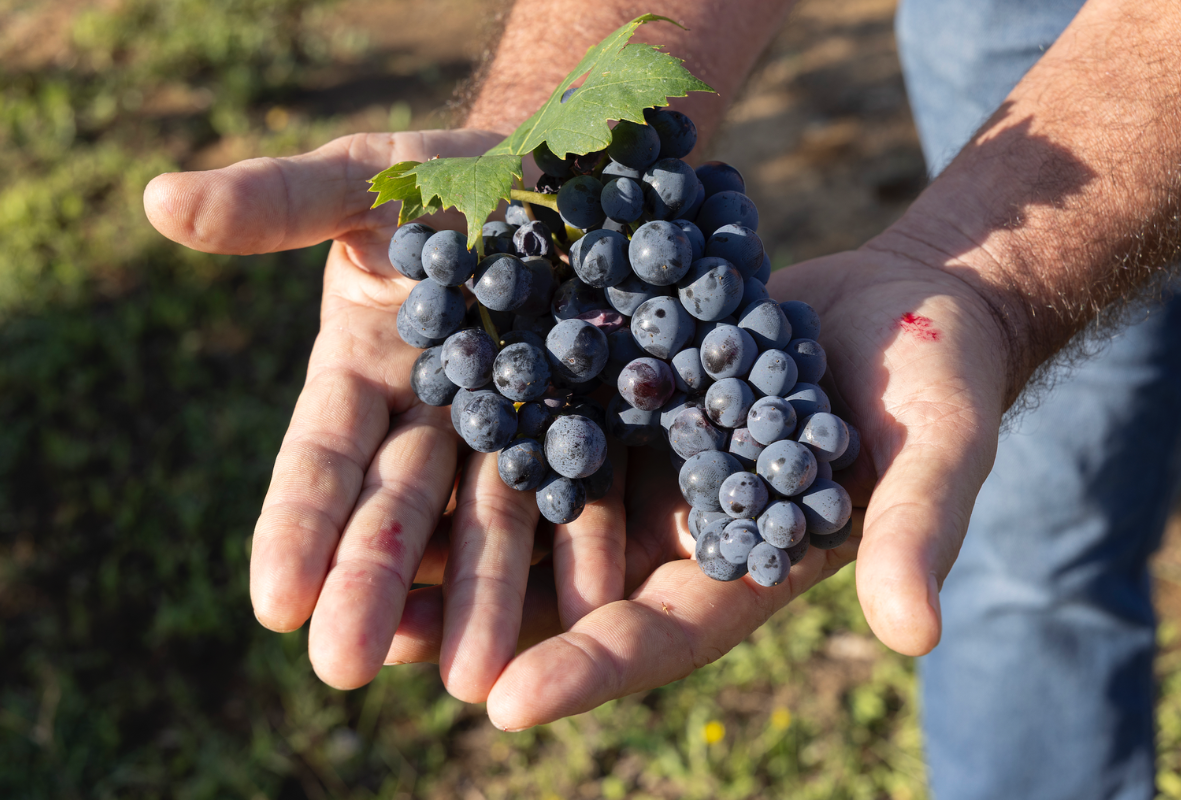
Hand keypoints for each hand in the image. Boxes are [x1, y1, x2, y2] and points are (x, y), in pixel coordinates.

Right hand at [143, 129, 598, 697]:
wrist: (569, 168)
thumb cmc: (448, 172)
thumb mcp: (366, 177)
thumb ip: (279, 200)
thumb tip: (155, 202)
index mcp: (363, 372)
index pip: (320, 460)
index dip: (294, 526)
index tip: (272, 604)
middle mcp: (431, 417)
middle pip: (398, 512)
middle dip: (370, 587)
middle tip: (346, 670)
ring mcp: (511, 428)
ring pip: (489, 524)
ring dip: (478, 599)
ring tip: (471, 678)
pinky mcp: (588, 424)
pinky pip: (581, 492)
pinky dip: (576, 549)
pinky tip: (586, 611)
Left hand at [381, 231, 1010, 729]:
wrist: (909, 298)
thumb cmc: (937, 386)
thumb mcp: (937, 454)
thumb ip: (915, 532)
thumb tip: (915, 635)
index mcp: (743, 568)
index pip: (658, 636)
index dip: (590, 669)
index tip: (504, 705)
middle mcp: (675, 527)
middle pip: (569, 593)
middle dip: (480, 624)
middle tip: (385, 648)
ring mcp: (644, 459)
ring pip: (536, 510)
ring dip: (455, 539)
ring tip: (360, 563)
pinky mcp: (622, 387)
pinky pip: (542, 415)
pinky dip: (484, 430)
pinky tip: (412, 428)